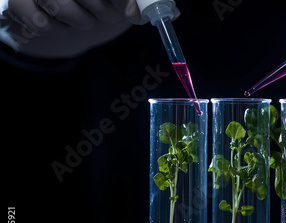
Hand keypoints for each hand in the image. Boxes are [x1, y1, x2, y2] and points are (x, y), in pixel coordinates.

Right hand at [1, 0, 178, 57]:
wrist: (52, 7)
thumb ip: (128, 0)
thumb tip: (138, 13)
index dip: (120, 0)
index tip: (132, 14)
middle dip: (104, 10)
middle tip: (111, 17)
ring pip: (62, 5)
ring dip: (82, 20)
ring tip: (87, 20)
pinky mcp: (17, 2)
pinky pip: (42, 22)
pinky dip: (56, 28)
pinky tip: (61, 23)